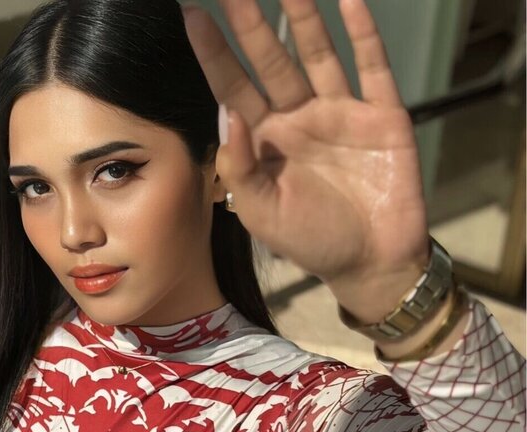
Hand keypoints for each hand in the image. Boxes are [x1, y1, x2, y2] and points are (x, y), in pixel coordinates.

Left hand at [182, 0, 429, 321]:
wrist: (371, 264)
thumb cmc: (310, 240)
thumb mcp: (261, 212)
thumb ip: (240, 167)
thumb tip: (228, 114)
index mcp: (265, 140)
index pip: (232, 88)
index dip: (213, 54)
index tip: (190, 16)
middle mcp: (298, 117)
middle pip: (270, 60)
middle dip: (249, 23)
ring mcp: (340, 112)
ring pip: (317, 54)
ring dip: (302, 16)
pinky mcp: (382, 116)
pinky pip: (373, 68)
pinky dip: (364, 35)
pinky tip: (350, 2)